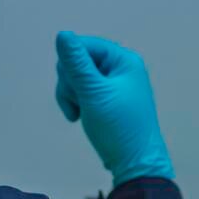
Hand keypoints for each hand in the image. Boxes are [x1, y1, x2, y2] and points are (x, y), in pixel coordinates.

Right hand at [54, 32, 173, 186]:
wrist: (135, 163)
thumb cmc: (119, 127)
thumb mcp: (93, 93)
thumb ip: (76, 63)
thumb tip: (63, 34)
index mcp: (124, 60)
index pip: (84, 45)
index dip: (70, 64)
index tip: (73, 86)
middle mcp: (121, 68)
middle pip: (78, 61)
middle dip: (70, 83)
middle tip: (79, 103)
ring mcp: (115, 85)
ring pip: (77, 78)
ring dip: (71, 95)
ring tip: (78, 114)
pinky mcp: (108, 100)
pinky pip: (83, 92)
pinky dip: (76, 103)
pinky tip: (79, 117)